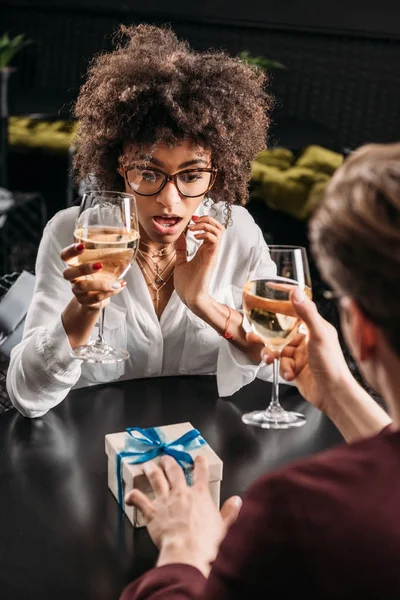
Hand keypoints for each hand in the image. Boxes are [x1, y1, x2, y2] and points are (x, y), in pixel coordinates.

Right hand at [61, 243, 126, 309]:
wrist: (95, 300)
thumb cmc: (98, 277)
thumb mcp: (100, 265)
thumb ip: (106, 256)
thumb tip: (125, 242)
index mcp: (74, 265)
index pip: (65, 256)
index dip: (71, 251)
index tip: (82, 246)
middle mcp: (73, 278)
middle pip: (68, 273)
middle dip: (84, 268)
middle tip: (100, 265)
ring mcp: (77, 291)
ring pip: (83, 287)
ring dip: (101, 284)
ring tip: (116, 283)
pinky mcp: (85, 302)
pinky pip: (96, 298)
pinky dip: (110, 292)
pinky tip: (119, 286)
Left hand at [125, 455, 241, 576]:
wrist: (188, 551)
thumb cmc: (206, 543)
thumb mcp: (225, 526)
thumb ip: (230, 512)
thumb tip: (237, 501)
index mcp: (200, 495)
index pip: (201, 473)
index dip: (200, 463)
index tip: (199, 458)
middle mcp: (182, 493)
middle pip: (175, 471)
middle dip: (170, 462)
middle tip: (167, 458)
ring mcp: (165, 500)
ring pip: (157, 479)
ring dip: (152, 470)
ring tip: (148, 466)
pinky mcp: (152, 511)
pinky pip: (139, 499)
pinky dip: (133, 496)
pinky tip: (129, 495)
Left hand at [173, 215, 223, 308]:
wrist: (189, 297)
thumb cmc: (186, 283)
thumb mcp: (180, 261)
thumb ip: (182, 248)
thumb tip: (179, 235)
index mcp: (203, 250)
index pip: (211, 229)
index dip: (203, 220)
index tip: (191, 220)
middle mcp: (210, 250)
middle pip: (219, 227)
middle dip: (208, 219)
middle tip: (194, 220)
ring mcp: (212, 254)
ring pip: (219, 231)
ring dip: (206, 225)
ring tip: (194, 228)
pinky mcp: (211, 258)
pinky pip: (215, 240)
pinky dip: (206, 233)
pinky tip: (195, 237)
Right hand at [248, 287, 352, 414]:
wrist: (332, 394)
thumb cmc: (331, 364)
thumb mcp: (318, 334)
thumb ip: (307, 313)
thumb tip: (296, 292)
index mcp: (316, 326)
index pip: (296, 307)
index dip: (282, 298)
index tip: (269, 289)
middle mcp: (307, 338)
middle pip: (281, 330)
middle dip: (266, 334)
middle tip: (253, 334)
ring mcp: (300, 354)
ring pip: (278, 348)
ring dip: (273, 355)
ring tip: (270, 359)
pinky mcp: (295, 367)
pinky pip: (281, 363)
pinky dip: (283, 368)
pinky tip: (290, 374)